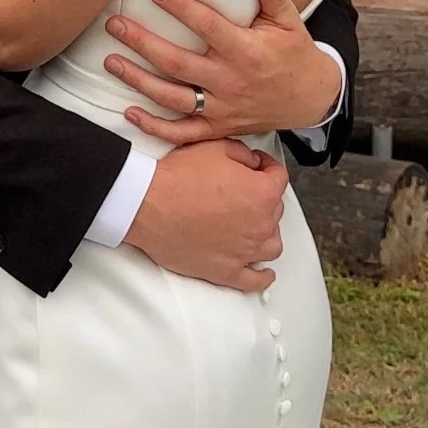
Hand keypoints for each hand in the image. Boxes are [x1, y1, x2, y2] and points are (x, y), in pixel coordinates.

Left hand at [103, 0, 342, 144]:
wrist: (311, 100)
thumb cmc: (295, 55)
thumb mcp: (289, 23)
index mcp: (246, 51)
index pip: (207, 26)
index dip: (181, 7)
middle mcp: (230, 81)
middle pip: (178, 63)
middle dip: (143, 43)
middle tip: (115, 25)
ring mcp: (221, 108)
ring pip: (172, 97)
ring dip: (138, 81)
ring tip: (110, 62)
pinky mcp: (218, 128)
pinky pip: (182, 132)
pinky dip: (155, 126)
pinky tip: (129, 112)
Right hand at [125, 140, 286, 291]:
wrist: (147, 205)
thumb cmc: (178, 178)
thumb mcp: (215, 147)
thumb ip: (243, 153)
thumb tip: (253, 162)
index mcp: (261, 193)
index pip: (279, 178)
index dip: (267, 167)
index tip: (258, 166)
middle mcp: (259, 225)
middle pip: (274, 211)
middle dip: (262, 198)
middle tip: (243, 192)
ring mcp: (245, 251)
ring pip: (271, 245)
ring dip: (266, 234)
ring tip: (252, 227)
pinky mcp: (226, 271)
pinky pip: (254, 280)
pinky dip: (262, 276)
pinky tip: (264, 271)